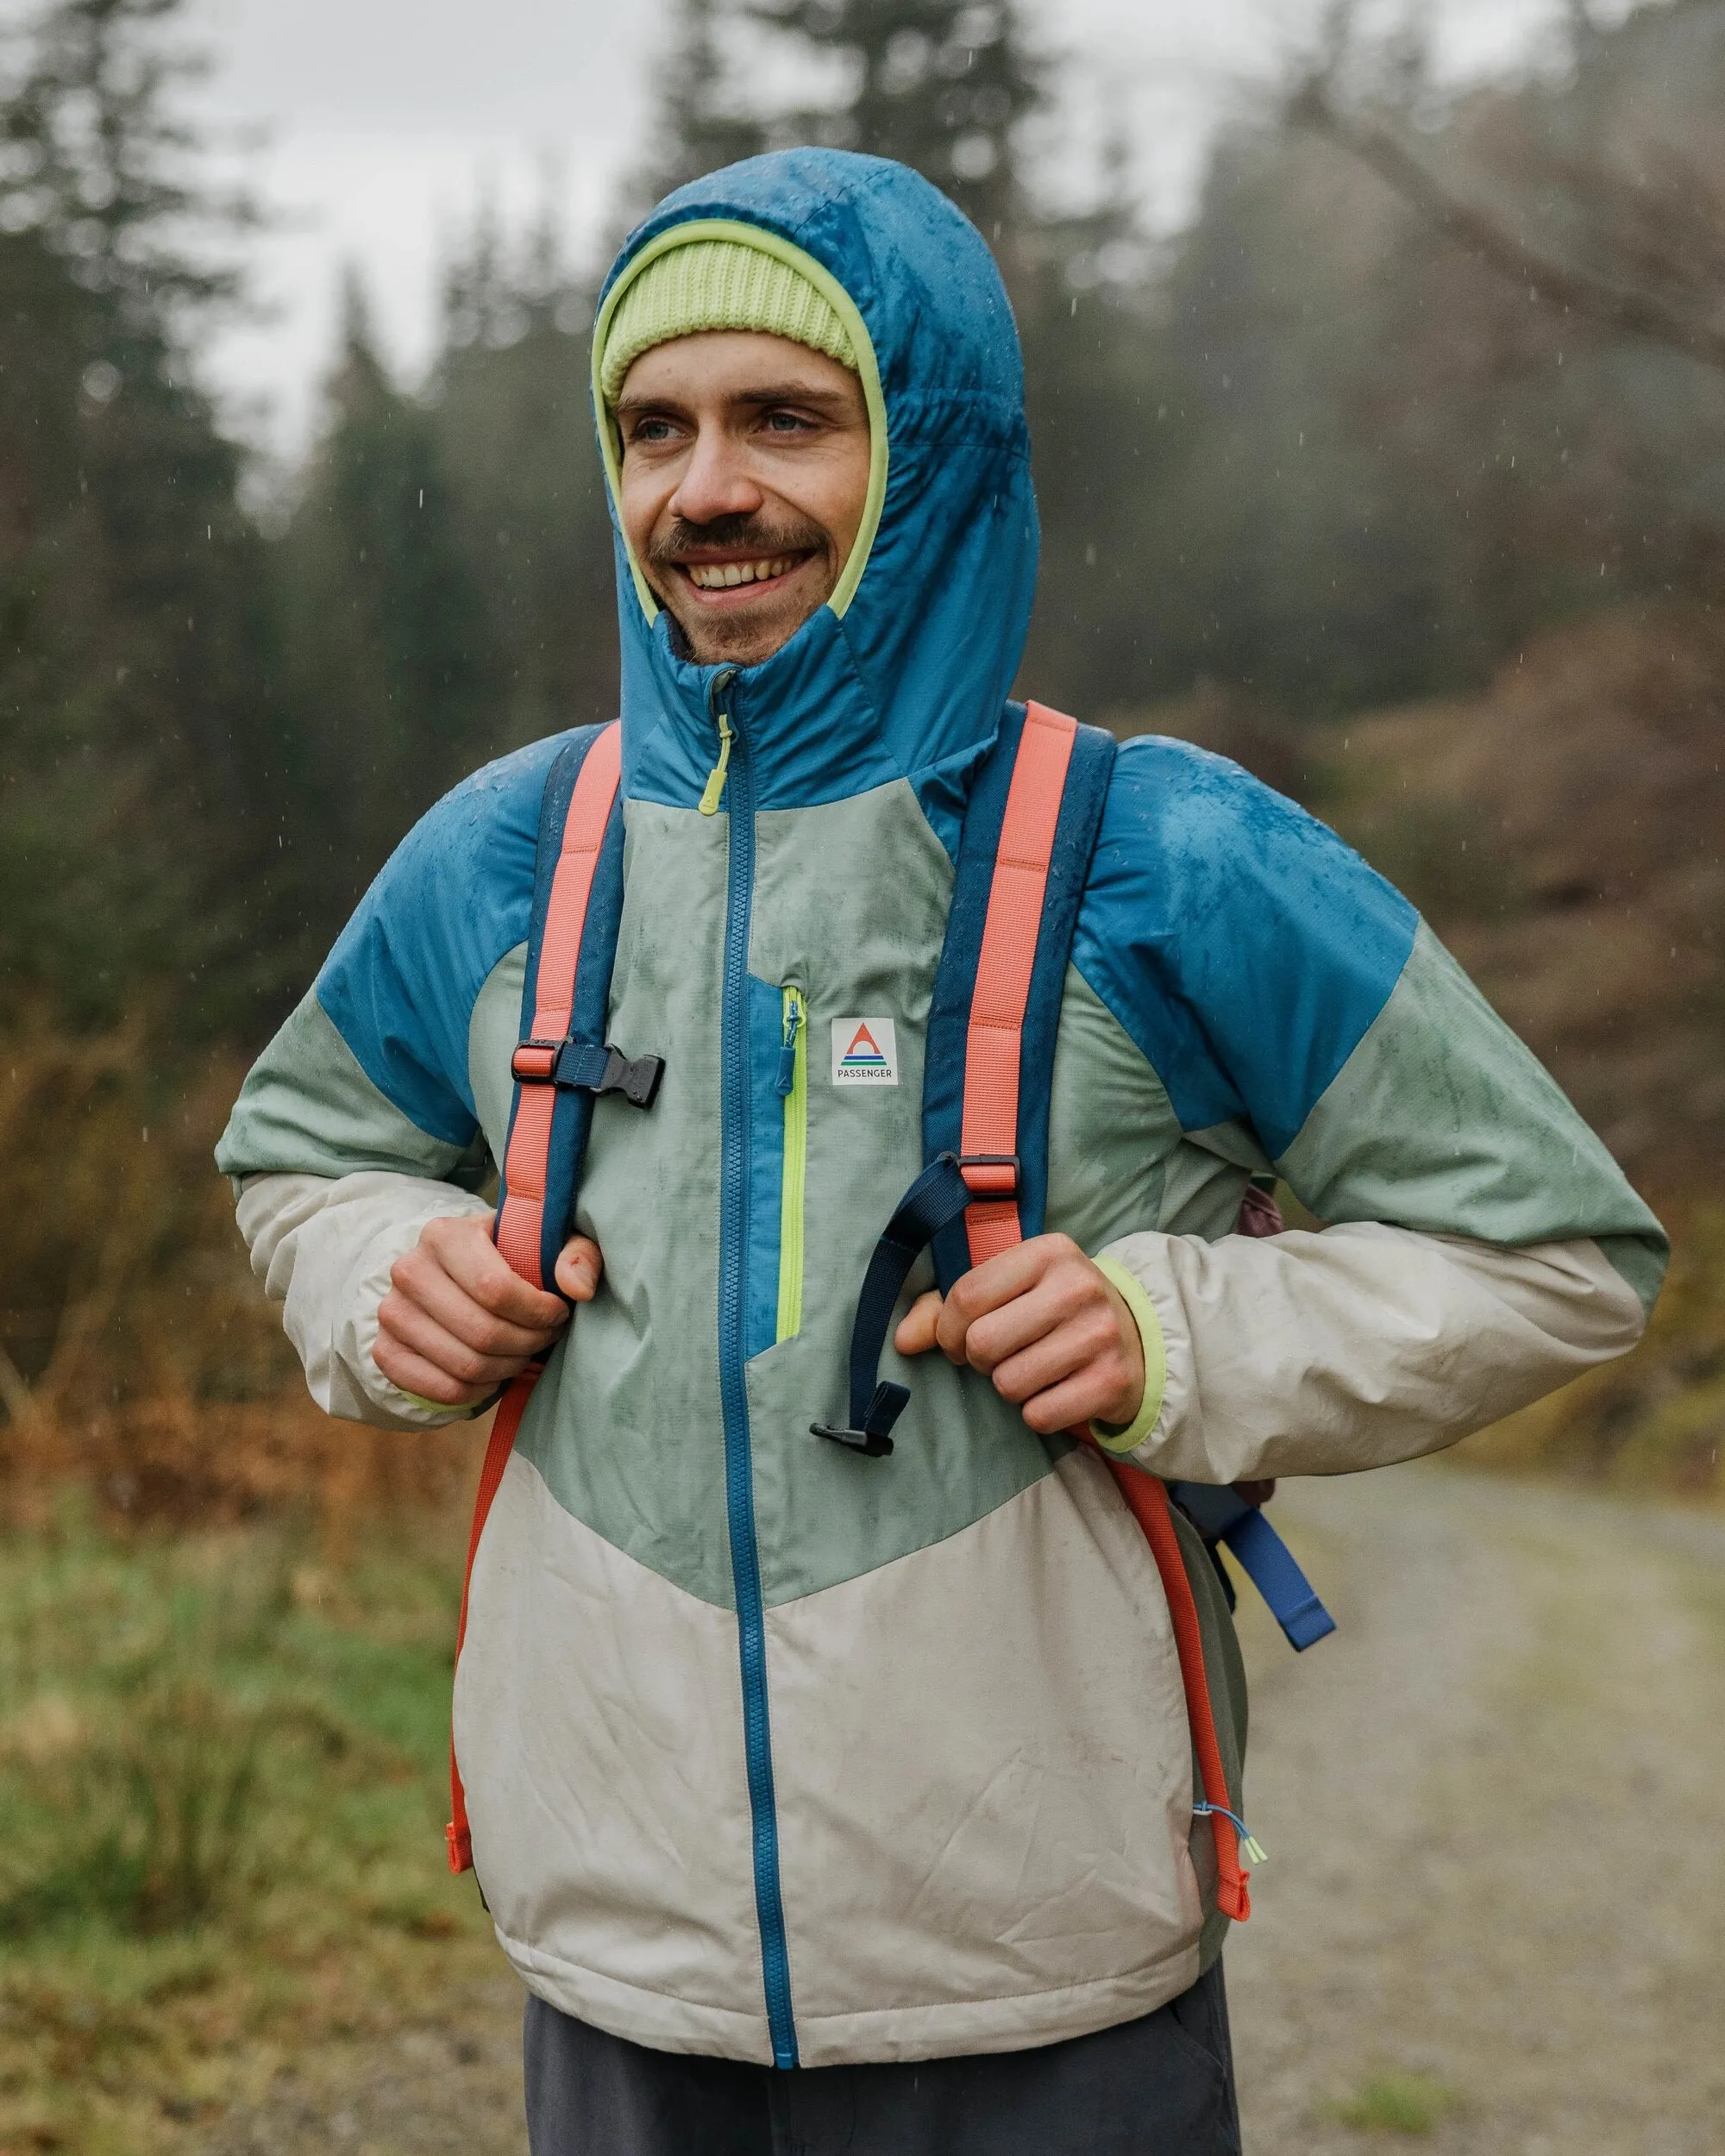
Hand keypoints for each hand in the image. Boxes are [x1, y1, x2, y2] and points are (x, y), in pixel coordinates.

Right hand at [374, 1213, 601, 1407]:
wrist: (453, 1274)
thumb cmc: (509, 1257)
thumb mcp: (545, 1243)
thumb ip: (575, 1255)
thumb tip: (578, 1289)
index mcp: (444, 1235)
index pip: (495, 1289)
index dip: (537, 1312)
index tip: (558, 1314)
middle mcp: (409, 1271)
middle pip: (482, 1332)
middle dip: (528, 1344)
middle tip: (545, 1339)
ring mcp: (392, 1313)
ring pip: (465, 1365)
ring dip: (507, 1368)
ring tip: (524, 1353)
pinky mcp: (386, 1351)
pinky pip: (441, 1389)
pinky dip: (478, 1391)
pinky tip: (495, 1375)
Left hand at [893, 1233, 1144, 1435]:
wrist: (1138, 1336)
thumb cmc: (1055, 1309)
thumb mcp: (1011, 1289)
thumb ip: (947, 1306)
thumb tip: (902, 1340)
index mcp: (1048, 1252)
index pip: (967, 1296)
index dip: (948, 1329)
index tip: (958, 1340)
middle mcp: (1078, 1287)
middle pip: (983, 1343)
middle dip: (980, 1360)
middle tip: (1001, 1355)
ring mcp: (1100, 1335)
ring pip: (1009, 1384)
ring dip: (1010, 1387)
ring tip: (1033, 1369)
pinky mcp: (1112, 1381)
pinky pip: (1039, 1415)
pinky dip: (1038, 1412)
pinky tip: (1056, 1390)